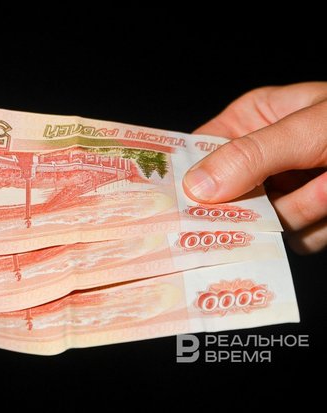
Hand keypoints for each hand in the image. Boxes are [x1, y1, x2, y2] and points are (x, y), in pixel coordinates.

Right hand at [183, 82, 326, 253]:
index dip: (183, 177)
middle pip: (225, 198)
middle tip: (288, 190)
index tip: (174, 202)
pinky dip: (322, 228)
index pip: (196, 152)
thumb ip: (252, 155)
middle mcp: (262, 159)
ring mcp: (284, 191)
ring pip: (264, 224)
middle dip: (258, 202)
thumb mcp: (310, 128)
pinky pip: (296, 240)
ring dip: (303, 212)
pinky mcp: (309, 220)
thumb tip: (195, 187)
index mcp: (251, 121)